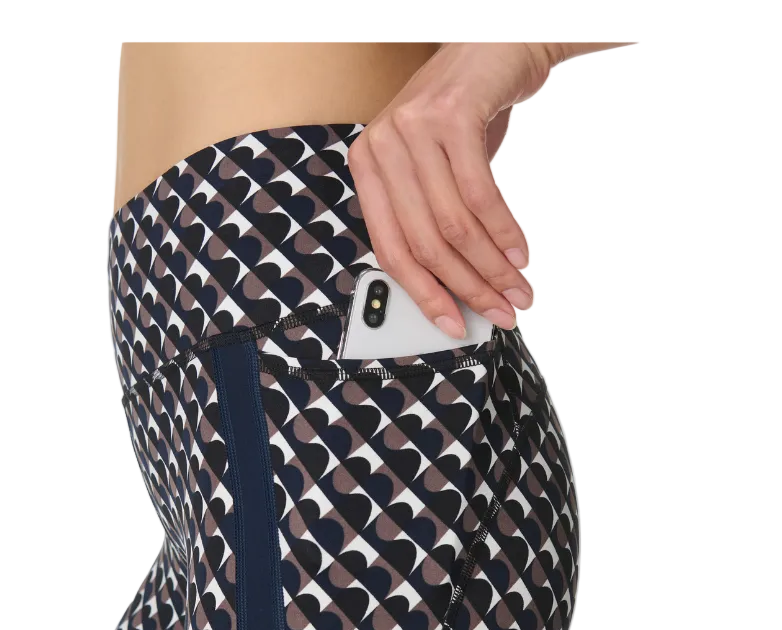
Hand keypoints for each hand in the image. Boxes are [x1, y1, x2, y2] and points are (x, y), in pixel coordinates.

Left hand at [347, 42, 567, 337]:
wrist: (496, 46)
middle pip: (425, 243)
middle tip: (502, 313)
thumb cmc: (464, 115)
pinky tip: (521, 255)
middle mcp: (381, 146)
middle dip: (468, 288)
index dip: (424, 295)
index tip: (453, 325)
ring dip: (493, 268)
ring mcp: (412, 129)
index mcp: (367, 166)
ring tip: (519, 292)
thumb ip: (433, 219)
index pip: (390, 248)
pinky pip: (480, 195)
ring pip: (454, 225)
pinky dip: (505, 233)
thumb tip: (454, 289)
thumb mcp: (435, 169)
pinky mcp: (450, 116)